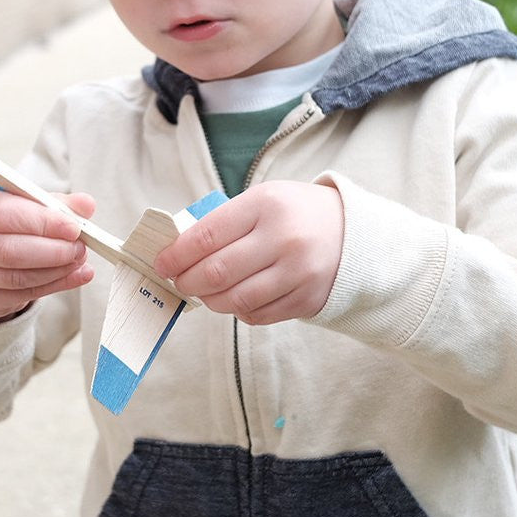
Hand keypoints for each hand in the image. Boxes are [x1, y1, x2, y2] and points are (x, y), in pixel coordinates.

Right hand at [0, 185, 96, 321]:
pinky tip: (71, 277)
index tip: (74, 227)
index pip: (2, 213)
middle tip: (79, 248)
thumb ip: (55, 203)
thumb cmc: (4, 221)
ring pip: (12, 277)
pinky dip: (50, 287)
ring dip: (53, 271)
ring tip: (77, 261)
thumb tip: (85, 205)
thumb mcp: (26, 204)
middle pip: (6, 250)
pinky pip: (16, 295)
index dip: (41, 222)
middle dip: (50, 251)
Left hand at [155, 181, 343, 324]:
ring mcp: (299, 272)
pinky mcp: (308, 299)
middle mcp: (284, 239)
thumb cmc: (293, 214)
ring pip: (235, 299)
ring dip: (210, 300)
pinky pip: (257, 315)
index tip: (161, 263)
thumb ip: (223, 223)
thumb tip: (176, 252)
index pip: (207, 235)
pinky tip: (234, 299)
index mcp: (266, 205)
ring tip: (204, 292)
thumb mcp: (262, 201)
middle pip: (217, 272)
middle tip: (178, 282)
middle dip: (187, 281)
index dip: (176, 255)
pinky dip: (237, 310)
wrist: (354, 233)